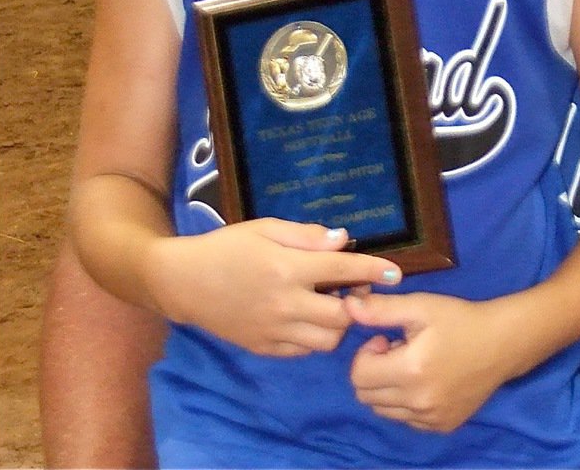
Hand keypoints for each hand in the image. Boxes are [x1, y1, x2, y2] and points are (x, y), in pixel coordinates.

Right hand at [146, 221, 402, 356]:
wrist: (184, 282)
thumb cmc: (229, 246)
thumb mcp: (267, 228)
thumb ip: (307, 236)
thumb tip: (343, 239)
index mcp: (287, 269)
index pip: (342, 270)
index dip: (373, 270)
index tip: (396, 273)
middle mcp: (284, 304)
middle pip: (341, 317)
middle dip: (356, 303)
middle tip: (352, 287)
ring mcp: (273, 331)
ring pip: (325, 342)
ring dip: (337, 324)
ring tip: (330, 304)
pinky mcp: (263, 348)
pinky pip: (303, 351)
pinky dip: (314, 338)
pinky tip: (308, 318)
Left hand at [346, 292, 515, 432]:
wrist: (503, 343)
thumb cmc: (461, 319)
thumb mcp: (421, 306)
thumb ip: (382, 309)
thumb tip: (347, 306)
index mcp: (410, 370)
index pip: (358, 375)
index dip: (366, 353)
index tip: (386, 338)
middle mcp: (418, 401)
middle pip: (366, 396)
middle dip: (373, 370)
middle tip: (397, 350)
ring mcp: (430, 419)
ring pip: (384, 410)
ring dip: (388, 387)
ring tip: (412, 364)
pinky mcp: (441, 426)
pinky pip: (406, 420)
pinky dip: (406, 402)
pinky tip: (426, 380)